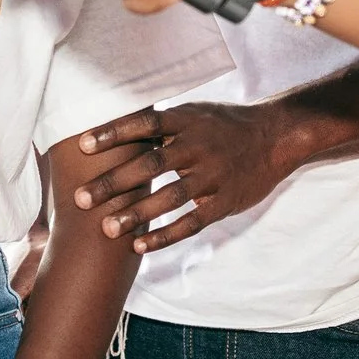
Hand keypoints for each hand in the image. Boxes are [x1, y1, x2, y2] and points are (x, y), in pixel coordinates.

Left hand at [70, 103, 297, 252]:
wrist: (276, 137)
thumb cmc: (224, 125)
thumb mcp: (195, 113)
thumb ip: (160, 123)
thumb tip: (113, 125)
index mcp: (187, 120)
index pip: (145, 123)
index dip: (114, 133)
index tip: (82, 144)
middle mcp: (199, 146)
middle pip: (151, 164)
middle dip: (114, 182)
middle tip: (81, 199)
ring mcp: (214, 175)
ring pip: (171, 196)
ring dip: (137, 213)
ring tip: (107, 228)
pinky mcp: (225, 201)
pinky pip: (192, 222)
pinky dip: (166, 235)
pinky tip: (140, 245)